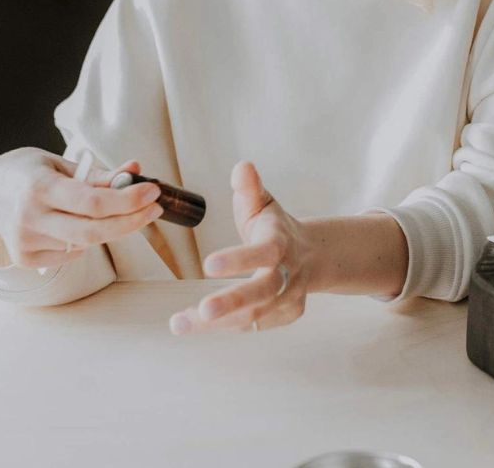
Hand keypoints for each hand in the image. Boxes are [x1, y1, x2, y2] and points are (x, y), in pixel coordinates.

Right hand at [0, 148, 162, 267]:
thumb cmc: (34, 172)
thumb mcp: (64, 164)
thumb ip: (100, 174)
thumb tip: (135, 168)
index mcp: (39, 186)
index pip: (91, 202)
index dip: (127, 200)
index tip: (152, 193)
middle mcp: (29, 217)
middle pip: (93, 231)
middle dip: (131, 221)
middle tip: (154, 209)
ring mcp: (24, 242)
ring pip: (85, 242)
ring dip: (105, 227)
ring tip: (95, 209)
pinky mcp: (24, 259)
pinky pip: (72, 253)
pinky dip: (84, 240)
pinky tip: (72, 223)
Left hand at [169, 160, 311, 335]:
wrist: (313, 255)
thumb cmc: (277, 228)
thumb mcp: (264, 203)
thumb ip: (250, 188)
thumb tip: (242, 167)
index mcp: (281, 242)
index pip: (265, 252)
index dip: (239, 259)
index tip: (209, 264)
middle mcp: (288, 274)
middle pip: (263, 292)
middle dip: (233, 302)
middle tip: (202, 310)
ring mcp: (288, 299)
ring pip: (253, 316)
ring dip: (216, 323)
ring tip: (179, 322)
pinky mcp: (283, 316)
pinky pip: (251, 326)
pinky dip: (223, 326)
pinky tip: (195, 323)